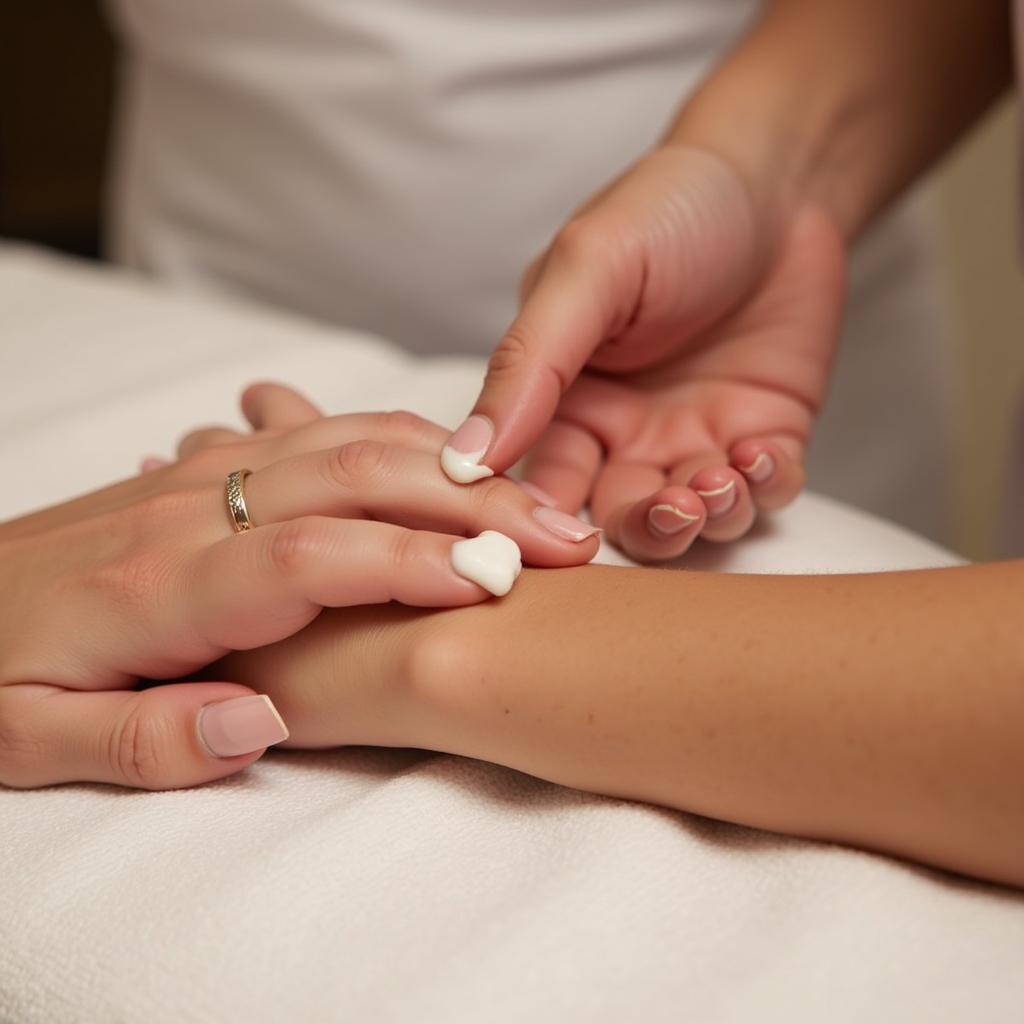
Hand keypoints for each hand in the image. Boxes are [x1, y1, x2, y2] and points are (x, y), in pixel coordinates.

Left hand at [0, 399, 597, 789]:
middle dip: (472, 505)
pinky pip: (324, 429)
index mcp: (165, 582)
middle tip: (567, 540)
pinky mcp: (217, 464)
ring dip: (454, 467)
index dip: (413, 565)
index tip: (500, 585)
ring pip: (352, 440)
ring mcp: (211, 475)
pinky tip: (456, 457)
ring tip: (541, 502)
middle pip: (357, 479)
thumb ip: (141, 739)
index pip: (315, 556)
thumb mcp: (26, 737)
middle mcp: (200, 510)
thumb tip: (254, 720)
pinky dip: (401, 436)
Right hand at [442, 145, 845, 561]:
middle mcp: (629, 429)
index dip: (543, 521)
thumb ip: (528, 363)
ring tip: (718, 477)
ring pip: (693, 522)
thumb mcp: (587, 271)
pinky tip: (759, 455)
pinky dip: (764, 492)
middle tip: (666, 505)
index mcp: (569, 398)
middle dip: (643, 527)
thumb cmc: (670, 208)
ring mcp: (698, 435)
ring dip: (706, 518)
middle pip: (619, 518)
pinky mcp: (765, 434)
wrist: (778, 175)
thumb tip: (464, 456)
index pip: (540, 485)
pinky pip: (764, 496)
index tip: (555, 540)